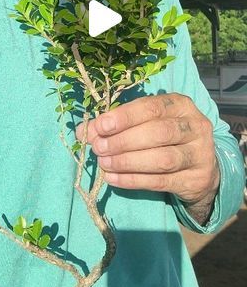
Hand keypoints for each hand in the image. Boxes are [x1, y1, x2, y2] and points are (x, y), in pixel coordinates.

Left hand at [76, 93, 219, 221]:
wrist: (201, 169)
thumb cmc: (167, 139)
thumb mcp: (146, 124)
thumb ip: (117, 124)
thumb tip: (85, 131)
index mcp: (181, 105)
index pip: (152, 107)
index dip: (125, 117)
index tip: (101, 126)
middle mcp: (195, 126)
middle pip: (159, 132)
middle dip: (124, 141)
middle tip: (99, 148)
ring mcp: (200, 154)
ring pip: (162, 159)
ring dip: (127, 162)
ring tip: (104, 163)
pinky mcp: (196, 180)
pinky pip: (160, 182)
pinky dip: (133, 180)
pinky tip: (113, 179)